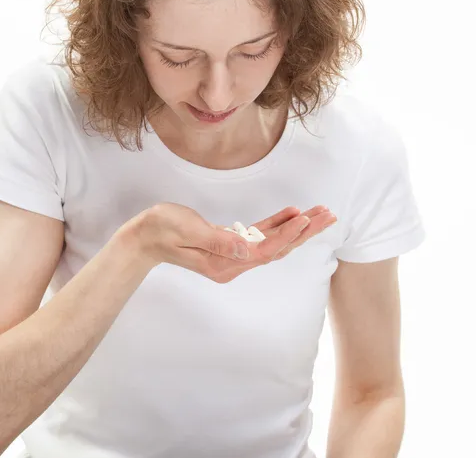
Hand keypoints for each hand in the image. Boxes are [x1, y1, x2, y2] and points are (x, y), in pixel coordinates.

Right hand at [128, 202, 336, 282]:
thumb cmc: (163, 230)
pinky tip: (292, 213)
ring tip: (320, 213)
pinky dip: (277, 224)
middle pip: (277, 248)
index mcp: (224, 263)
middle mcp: (233, 263)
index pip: (264, 250)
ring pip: (273, 242)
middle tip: (329, 215)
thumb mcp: (189, 231)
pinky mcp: (230, 245)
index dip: (287, 235)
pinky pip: (259, 236)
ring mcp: (232, 255)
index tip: (306, 218)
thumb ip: (219, 240)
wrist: (146, 237)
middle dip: (304, 232)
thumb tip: (247, 249)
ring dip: (297, 228)